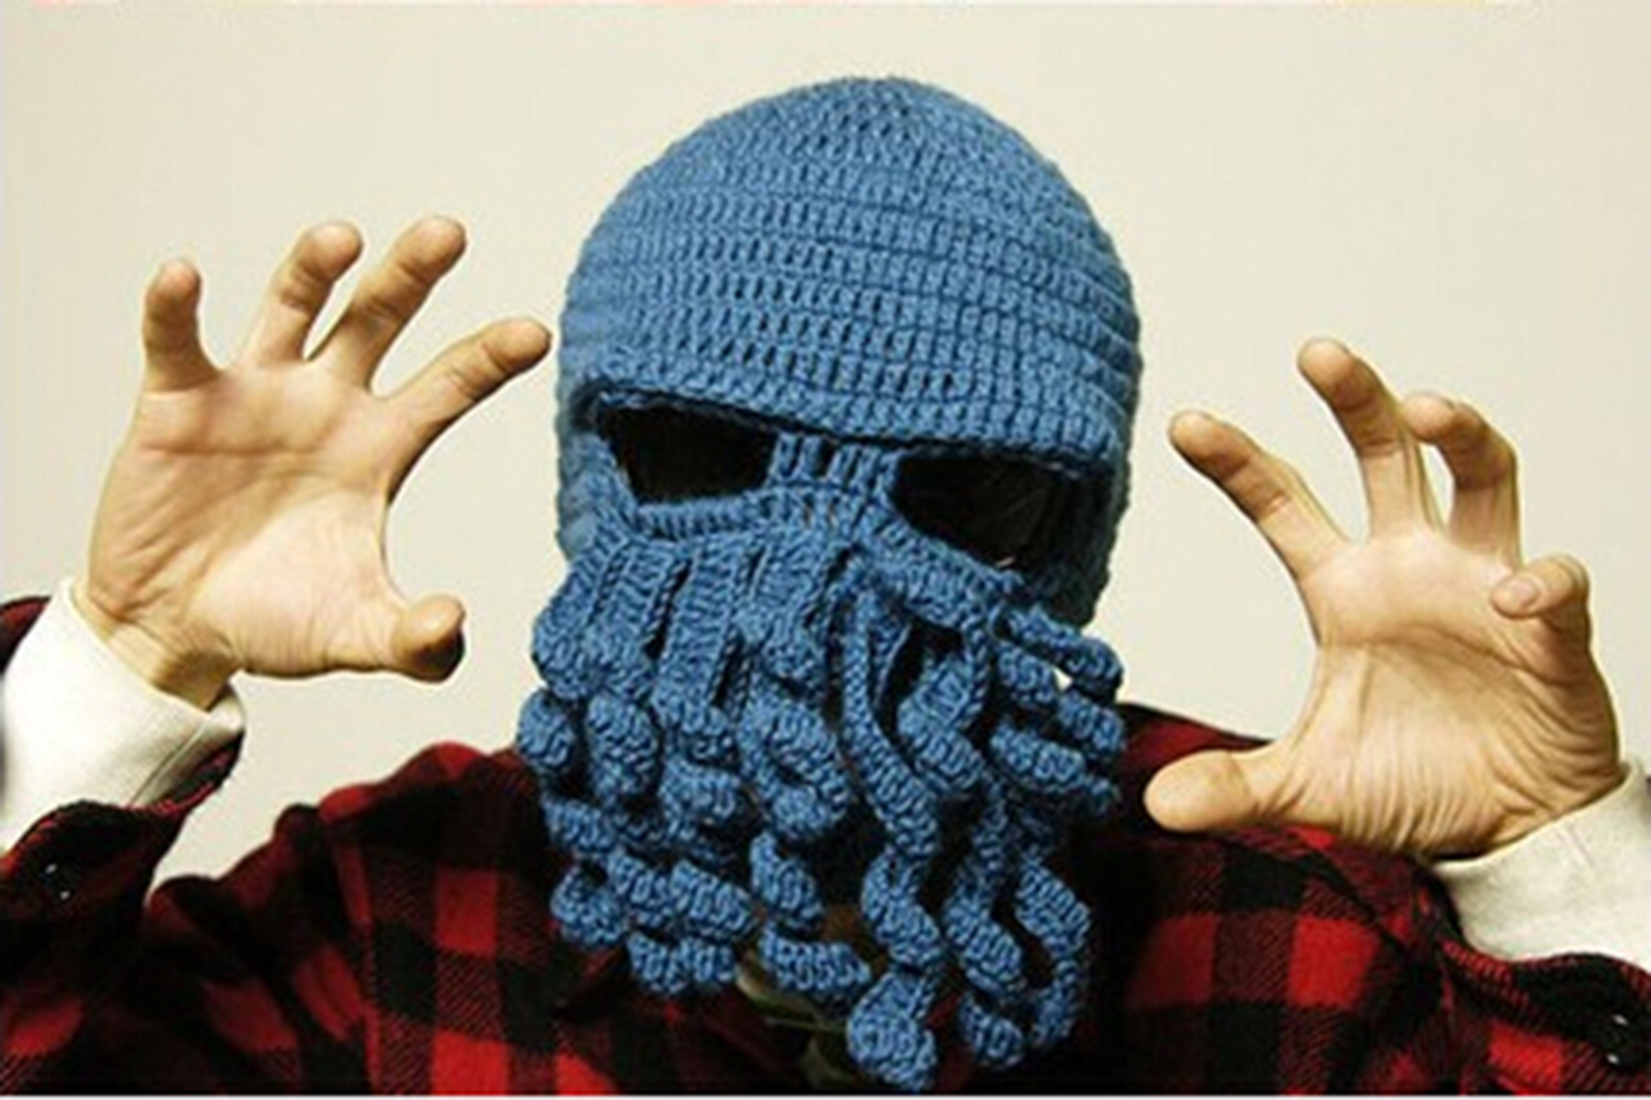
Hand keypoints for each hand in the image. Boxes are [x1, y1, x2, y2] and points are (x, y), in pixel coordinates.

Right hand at [79, 219, 549, 707]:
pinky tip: (182, 275)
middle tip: (449, 232)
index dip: (489, 357)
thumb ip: (411, 640)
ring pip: (291, 310)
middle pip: (378, 320)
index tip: (537, 331)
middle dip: (411, 275)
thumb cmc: (274, 622)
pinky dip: (174, 308)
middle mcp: (326, 404)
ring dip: (312, 270)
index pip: (449, 386)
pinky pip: (178, 343)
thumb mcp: (353, 633)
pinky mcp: (179, 403)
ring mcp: (254, 394)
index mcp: (380, 448)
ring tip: (340, 238)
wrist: (173, 633)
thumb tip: (453, 624)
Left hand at [1144, 339, 1621, 856]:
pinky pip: (1555, 586)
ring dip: (1462, 436)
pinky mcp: (1551, 634)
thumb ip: (1236, 785)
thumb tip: (1150, 804)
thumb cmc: (1412, 782)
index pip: (1284, 505)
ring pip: (1482, 479)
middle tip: (1317, 352)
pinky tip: (1513, 599)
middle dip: (1356, 400)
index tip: (1185, 421)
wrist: (1507, 831)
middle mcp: (1412, 568)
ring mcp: (1483, 588)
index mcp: (1345, 590)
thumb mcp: (1309, 786)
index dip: (1238, 462)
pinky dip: (1540, 585)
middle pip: (1386, 455)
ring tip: (1428, 408)